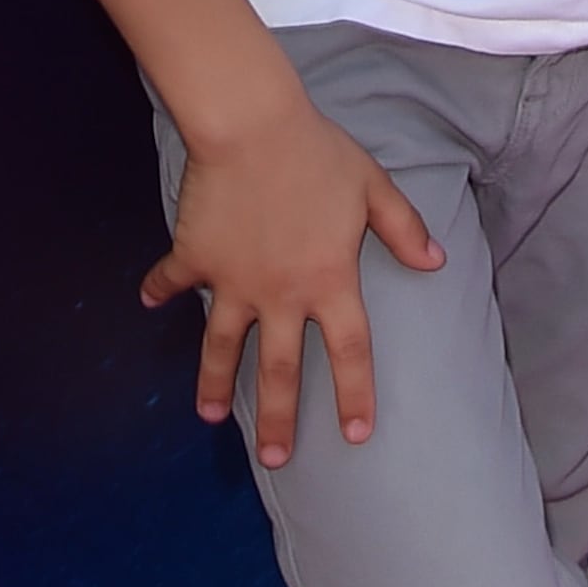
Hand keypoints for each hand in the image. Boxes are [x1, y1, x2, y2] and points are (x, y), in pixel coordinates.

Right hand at [140, 90, 442, 464]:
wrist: (252, 127)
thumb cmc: (318, 153)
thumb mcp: (372, 188)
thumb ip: (403, 228)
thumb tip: (436, 261)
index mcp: (329, 280)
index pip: (349, 350)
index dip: (355, 393)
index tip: (356, 433)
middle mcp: (280, 293)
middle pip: (278, 370)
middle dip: (276, 418)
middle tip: (273, 459)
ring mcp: (233, 281)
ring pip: (221, 346)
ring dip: (213, 382)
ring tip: (208, 415)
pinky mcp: (196, 257)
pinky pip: (175, 280)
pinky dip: (161, 289)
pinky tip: (151, 302)